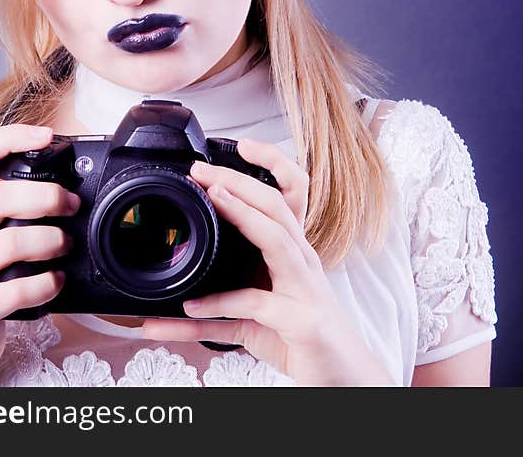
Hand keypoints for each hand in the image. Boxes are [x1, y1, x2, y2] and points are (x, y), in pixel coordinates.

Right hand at [0, 124, 77, 382]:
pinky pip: (16, 289)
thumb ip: (19, 206)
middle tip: (72, 206)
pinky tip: (57, 281)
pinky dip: (46, 284)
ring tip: (65, 246)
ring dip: (51, 242)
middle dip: (47, 198)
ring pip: (10, 242)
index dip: (10, 137)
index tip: (48, 136)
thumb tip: (74, 183)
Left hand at [141, 138, 392, 385]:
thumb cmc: (300, 337)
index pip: (290, 195)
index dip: (271, 165)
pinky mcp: (301, 321)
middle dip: (239, 182)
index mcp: (294, 252)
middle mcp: (302, 262)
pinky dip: (219, 305)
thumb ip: (222, 307)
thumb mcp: (259, 316)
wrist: (342, 377)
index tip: (239, 146)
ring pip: (277, 239)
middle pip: (276, 206)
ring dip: (243, 215)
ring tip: (212, 200)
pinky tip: (192, 308)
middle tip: (202, 171)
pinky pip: (255, 306)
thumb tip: (180, 306)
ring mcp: (305, 288)